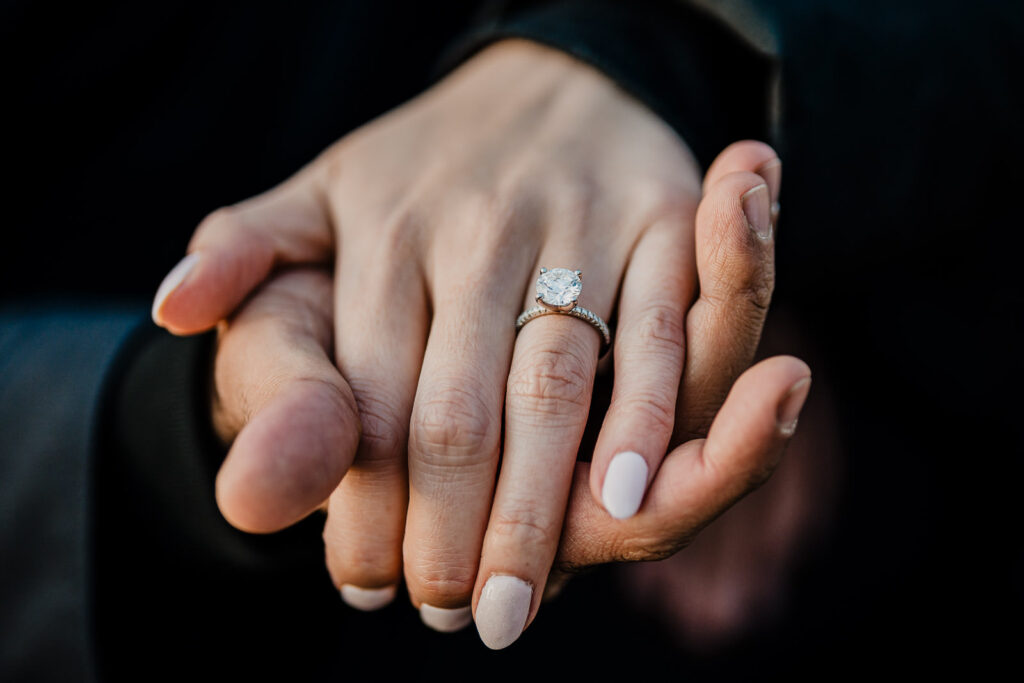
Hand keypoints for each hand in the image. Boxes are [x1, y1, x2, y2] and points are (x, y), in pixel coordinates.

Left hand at [152, 39, 803, 647]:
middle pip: (455, 410)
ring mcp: (573, 218)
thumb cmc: (428, 165)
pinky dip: (642, 424)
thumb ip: (246, 249)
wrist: (553, 77)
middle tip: (441, 619)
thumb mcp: (322, 191)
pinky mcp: (659, 217)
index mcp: (384, 226)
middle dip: (444, 534)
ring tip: (507, 606)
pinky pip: (652, 337)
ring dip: (531, 511)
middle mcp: (475, 222)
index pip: (366, 395)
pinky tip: (619, 502)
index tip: (366, 582)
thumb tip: (173, 313)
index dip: (364, 504)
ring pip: (551, 388)